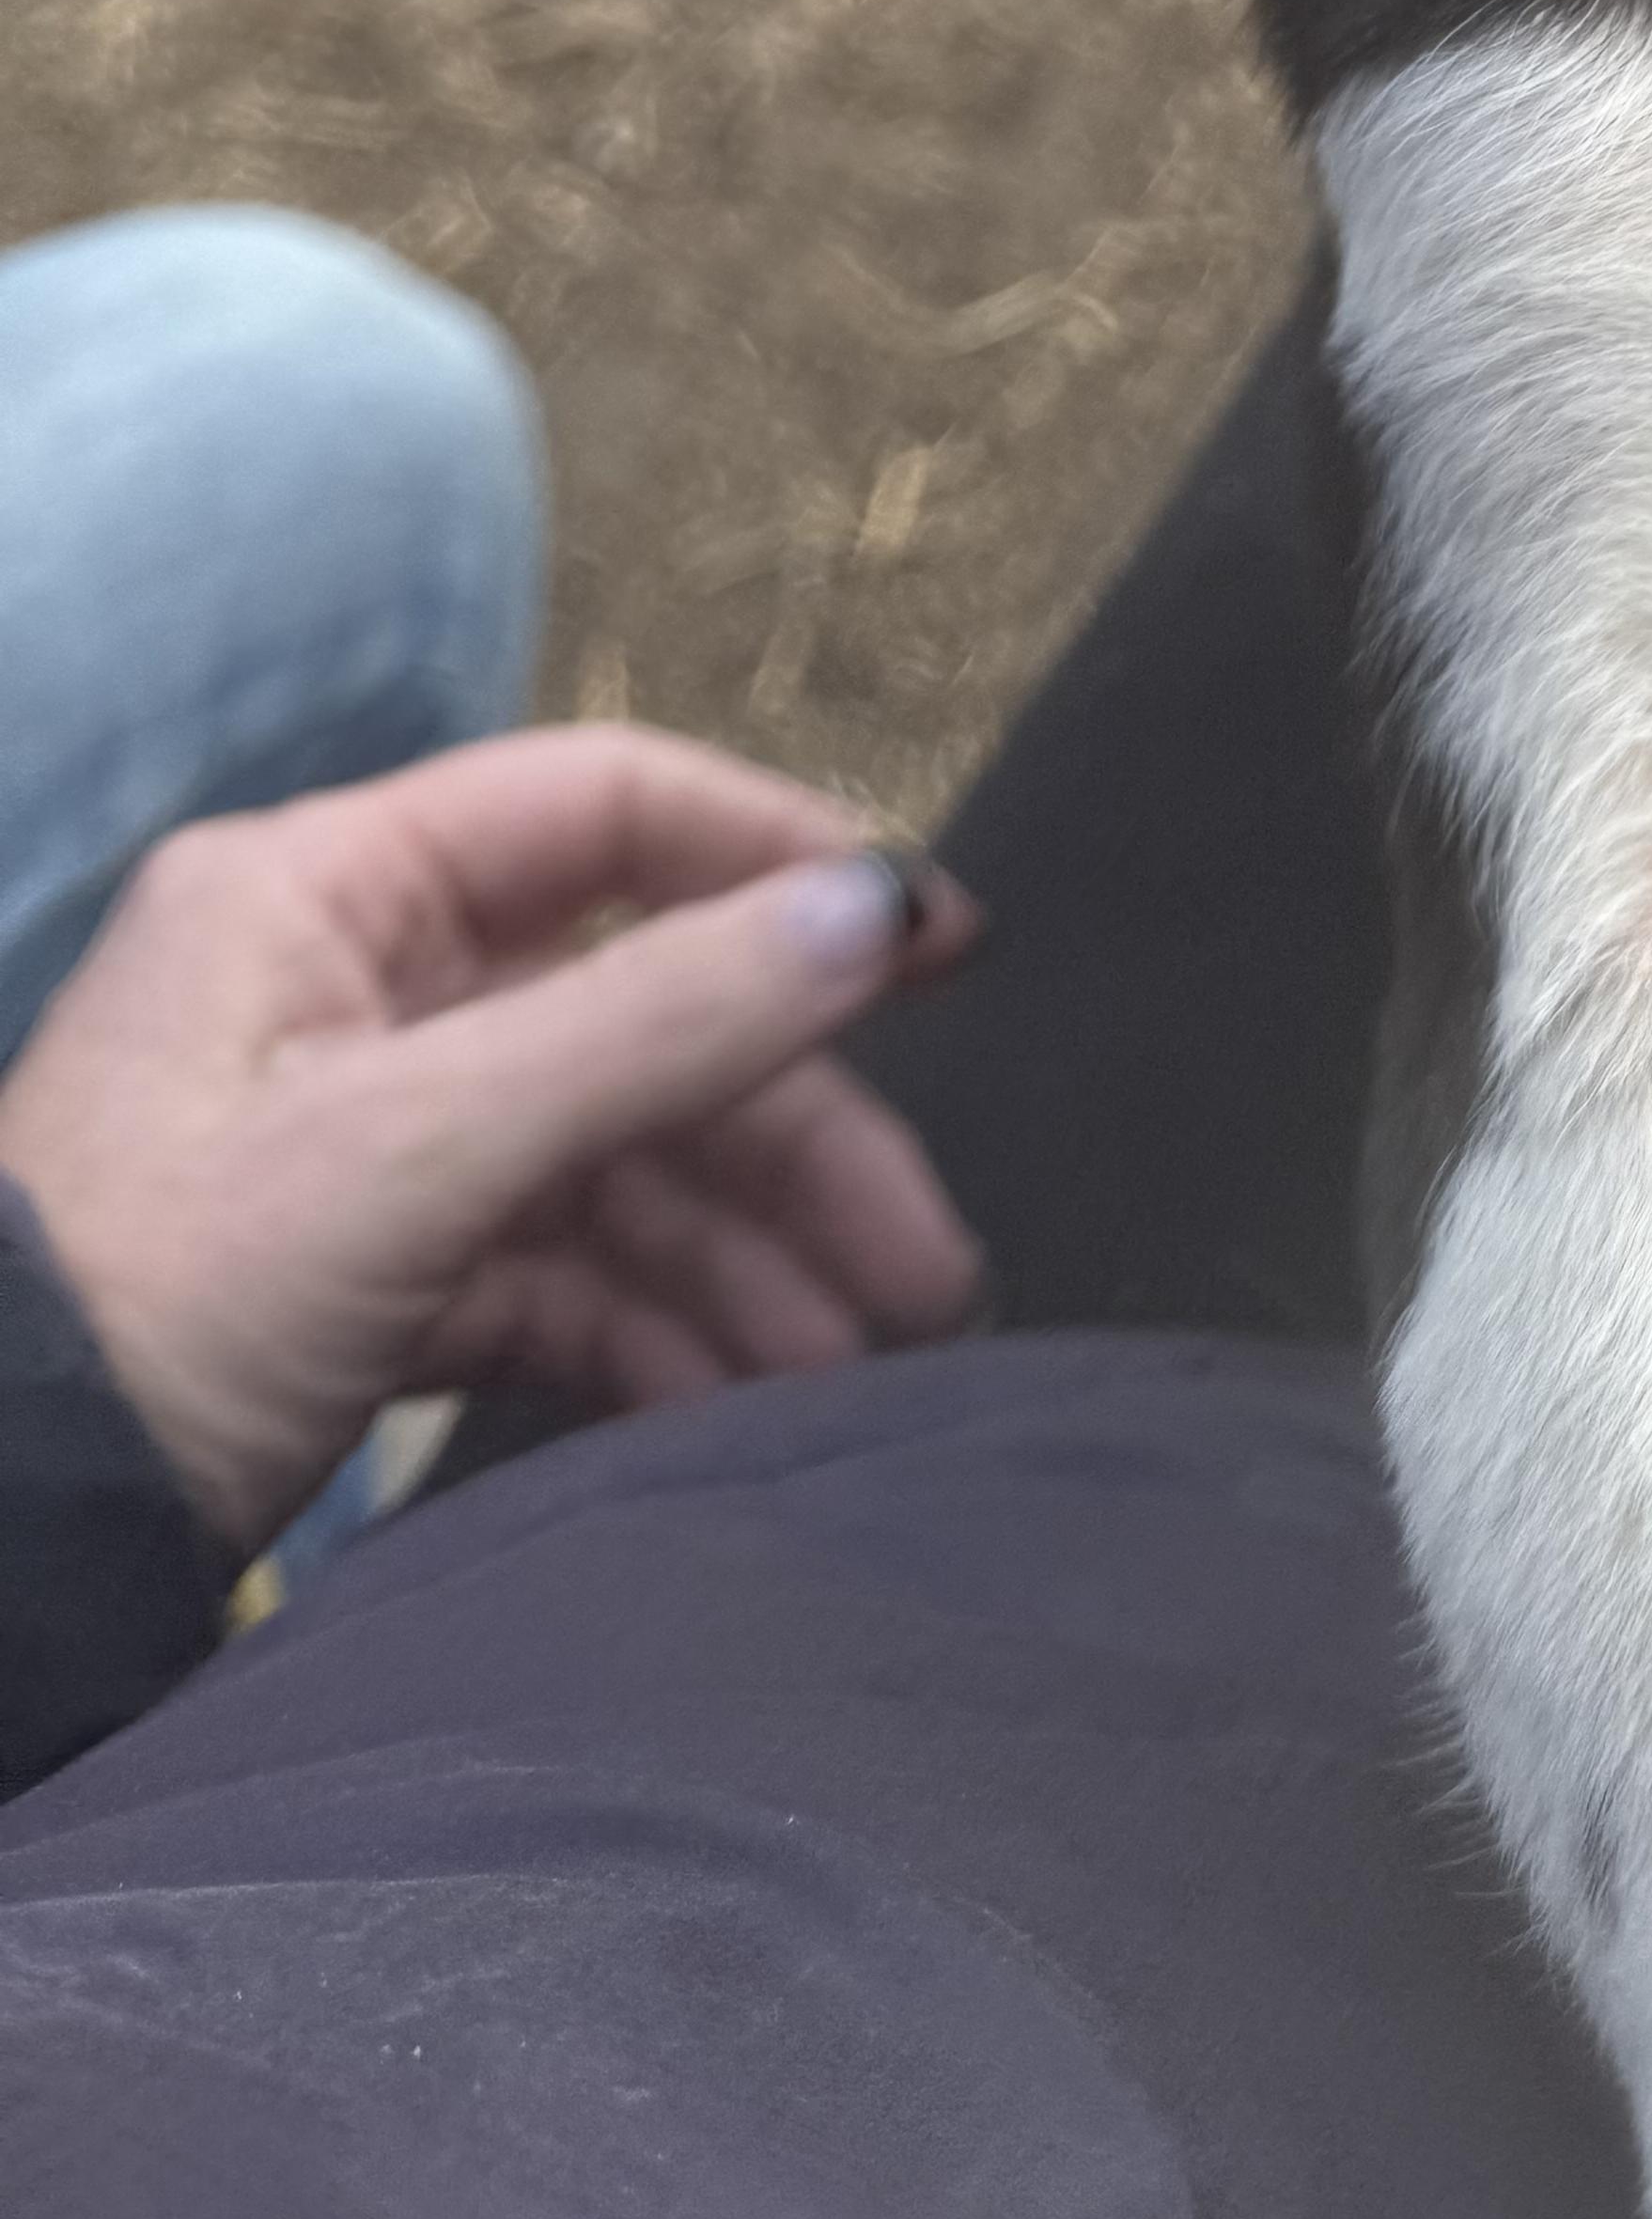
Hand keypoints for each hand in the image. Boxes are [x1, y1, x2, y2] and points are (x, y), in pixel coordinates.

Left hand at [0, 731, 987, 1551]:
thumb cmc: (144, 1308)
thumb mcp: (413, 1149)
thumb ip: (660, 1021)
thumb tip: (882, 904)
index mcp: (326, 896)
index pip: (608, 815)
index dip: (784, 864)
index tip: (940, 948)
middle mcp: (348, 990)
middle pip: (639, 1015)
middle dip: (791, 1143)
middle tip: (925, 1267)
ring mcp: (356, 1141)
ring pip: (611, 1161)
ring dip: (742, 1261)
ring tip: (853, 1370)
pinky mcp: (356, 1282)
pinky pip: (548, 1274)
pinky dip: (649, 1334)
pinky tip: (734, 1403)